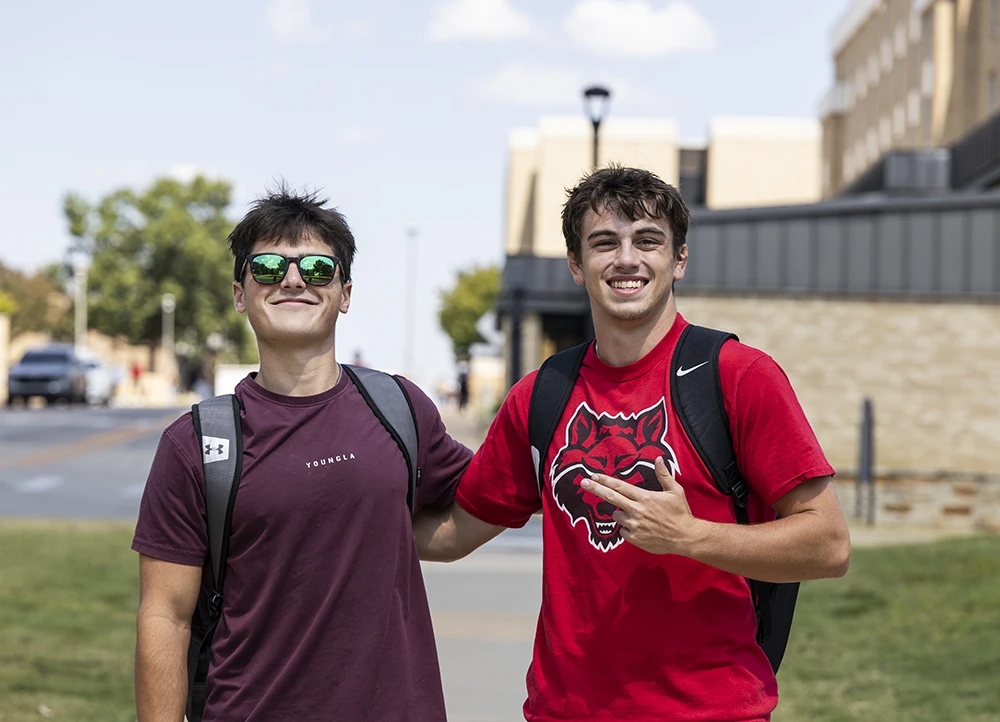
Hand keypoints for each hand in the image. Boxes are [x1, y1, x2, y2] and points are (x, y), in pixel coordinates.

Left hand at [580, 456, 700, 554]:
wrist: (686, 537)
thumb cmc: (680, 513)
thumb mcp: (675, 491)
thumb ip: (664, 474)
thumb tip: (658, 458)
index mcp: (644, 497)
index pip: (620, 486)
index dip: (605, 480)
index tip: (593, 476)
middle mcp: (636, 510)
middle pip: (610, 497)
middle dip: (595, 489)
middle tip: (583, 482)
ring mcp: (634, 525)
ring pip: (616, 515)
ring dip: (621, 513)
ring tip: (638, 515)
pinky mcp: (635, 538)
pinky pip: (623, 531)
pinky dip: (628, 528)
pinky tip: (642, 528)